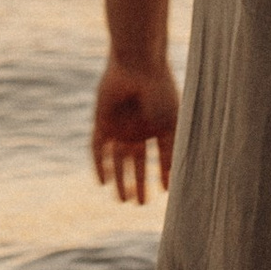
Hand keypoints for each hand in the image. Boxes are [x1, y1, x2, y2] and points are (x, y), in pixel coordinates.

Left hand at [91, 57, 177, 202]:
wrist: (137, 66)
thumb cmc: (159, 92)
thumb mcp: (171, 124)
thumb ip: (171, 151)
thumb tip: (173, 179)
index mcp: (157, 126)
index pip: (159, 156)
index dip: (162, 174)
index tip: (165, 192)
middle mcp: (137, 128)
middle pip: (137, 162)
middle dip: (138, 183)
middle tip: (140, 204)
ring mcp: (119, 126)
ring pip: (117, 160)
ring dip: (120, 180)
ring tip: (123, 199)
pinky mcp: (101, 121)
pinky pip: (97, 148)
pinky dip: (99, 165)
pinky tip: (103, 182)